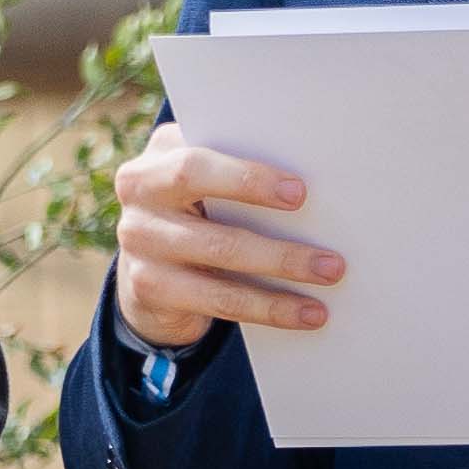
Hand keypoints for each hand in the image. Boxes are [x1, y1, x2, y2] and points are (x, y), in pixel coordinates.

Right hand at [107, 134, 339, 354]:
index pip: (196, 162)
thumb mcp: (207, 182)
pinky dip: (269, 308)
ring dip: (282, 265)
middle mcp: (140, 194)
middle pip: (208, 213)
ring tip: (330, 274)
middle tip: (329, 250)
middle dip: (271, 227)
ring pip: (219, 253)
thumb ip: (239, 169)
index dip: (247, 177)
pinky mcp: (148, 286)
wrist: (149, 267)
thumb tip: (320, 187)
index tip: (300, 192)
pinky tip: (306, 313)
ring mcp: (138, 241)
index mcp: (159, 155)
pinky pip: (219, 301)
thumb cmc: (199, 210)